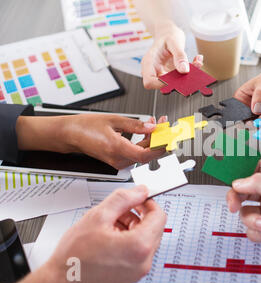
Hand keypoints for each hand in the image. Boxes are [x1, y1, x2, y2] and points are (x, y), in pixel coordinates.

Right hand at [10, 186, 165, 282]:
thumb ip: (123, 199)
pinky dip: (129, 241)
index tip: (137, 199)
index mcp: (139, 246)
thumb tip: (140, 191)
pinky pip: (139, 252)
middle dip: (138, 215)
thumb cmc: (74, 257)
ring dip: (132, 227)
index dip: (148, 202)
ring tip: (109, 226)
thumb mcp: (98, 216)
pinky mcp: (132, 275)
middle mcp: (143, 261)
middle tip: (118, 212)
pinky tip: (109, 238)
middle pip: (154, 227)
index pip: (159, 216)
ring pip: (146, 239)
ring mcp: (139, 270)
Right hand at [17, 114, 166, 168]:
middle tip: (164, 124)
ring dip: (151, 139)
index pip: (145, 154)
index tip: (167, 135)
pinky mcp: (118, 160)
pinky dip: (143, 142)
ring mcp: (118, 162)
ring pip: (143, 153)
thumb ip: (135, 125)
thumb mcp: (113, 120)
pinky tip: (145, 129)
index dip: (159, 146)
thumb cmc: (86, 127)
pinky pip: (136, 153)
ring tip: (154, 122)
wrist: (71, 134)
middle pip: (147, 154)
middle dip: (158, 138)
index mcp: (116, 149)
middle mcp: (118, 159)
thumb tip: (152, 127)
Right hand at [141, 21, 202, 88]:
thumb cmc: (168, 36)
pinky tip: (197, 62)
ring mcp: (163, 74)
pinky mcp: (172, 75)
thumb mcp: (174, 41)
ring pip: (174, 84)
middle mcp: (155, 70)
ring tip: (196, 63)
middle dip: (178, 82)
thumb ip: (179, 56)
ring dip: (187, 77)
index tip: (174, 80)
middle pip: (162, 86)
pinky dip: (191, 72)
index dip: (160, 84)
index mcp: (149, 62)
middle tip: (191, 72)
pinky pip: (181, 79)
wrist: (168, 34)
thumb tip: (184, 70)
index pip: (149, 81)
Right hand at [227, 165, 260, 271]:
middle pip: (244, 192)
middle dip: (237, 199)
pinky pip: (251, 230)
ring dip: (251, 220)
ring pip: (246, 213)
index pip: (254, 170)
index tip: (228, 176)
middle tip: (234, 205)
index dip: (241, 172)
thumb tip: (239, 181)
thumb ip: (258, 184)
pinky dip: (256, 232)